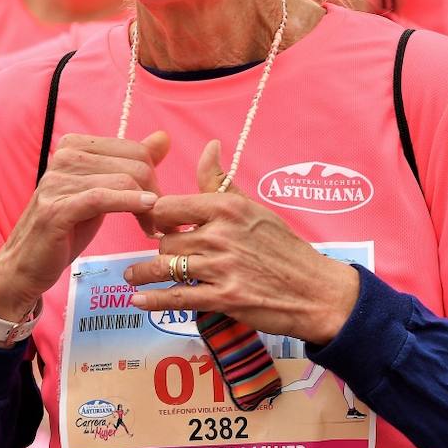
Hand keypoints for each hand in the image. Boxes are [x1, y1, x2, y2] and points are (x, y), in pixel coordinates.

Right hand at [0, 132, 170, 324]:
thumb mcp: (102, 192)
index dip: (153, 175)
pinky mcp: (56, 209)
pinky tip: (146, 210)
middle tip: (160, 220)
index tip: (158, 201)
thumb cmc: (67, 228)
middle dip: (154, 191)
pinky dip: (129, 202)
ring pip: (122, 180)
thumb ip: (130, 164)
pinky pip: (102, 198)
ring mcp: (57, 182)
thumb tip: (163, 138)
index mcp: (75, 146)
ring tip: (152, 227)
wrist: (27, 264)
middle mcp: (64, 157)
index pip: (133, 148)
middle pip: (132, 163)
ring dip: (146, 207)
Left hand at [124, 140, 359, 346]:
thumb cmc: (284, 247)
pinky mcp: (224, 298)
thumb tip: (210, 146)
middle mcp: (221, 234)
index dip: (156, 216)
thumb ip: (221, 182)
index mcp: (226, 207)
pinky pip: (177, 297)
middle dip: (159, 249)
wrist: (315, 290)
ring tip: (132, 276)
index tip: (154, 224)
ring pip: (166, 267)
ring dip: (144, 274)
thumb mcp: (253, 207)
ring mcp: (221, 267)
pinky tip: (140, 301)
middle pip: (165, 240)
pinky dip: (154, 300)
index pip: (169, 206)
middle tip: (157, 255)